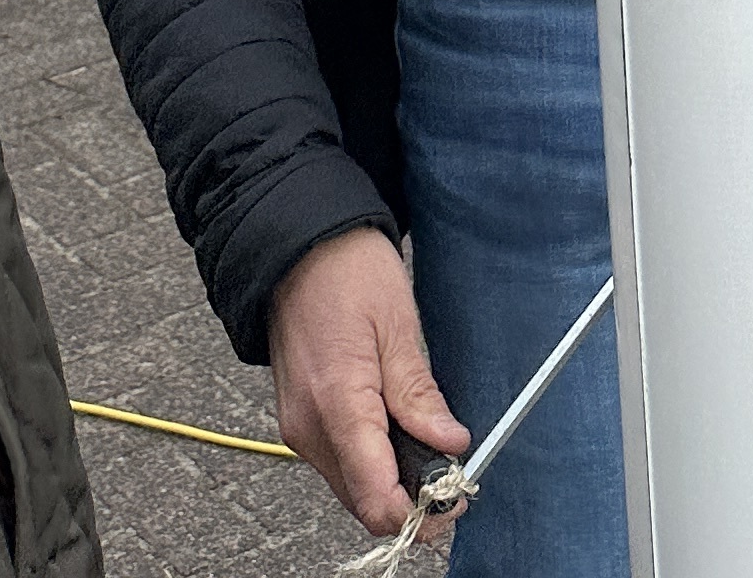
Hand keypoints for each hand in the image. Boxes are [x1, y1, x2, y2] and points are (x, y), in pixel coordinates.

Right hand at [268, 229, 466, 535]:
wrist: (297, 241)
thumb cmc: (346, 269)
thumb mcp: (397, 323)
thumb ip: (419, 393)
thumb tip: (450, 444)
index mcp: (336, 402)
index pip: (376, 499)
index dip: (421, 511)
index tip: (455, 492)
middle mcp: (307, 426)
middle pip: (364, 503)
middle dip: (411, 497)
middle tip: (451, 464)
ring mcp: (298, 425)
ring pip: (352, 487)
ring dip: (392, 479)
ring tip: (425, 437)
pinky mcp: (298, 419)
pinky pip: (339, 461)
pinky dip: (371, 460)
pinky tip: (395, 428)